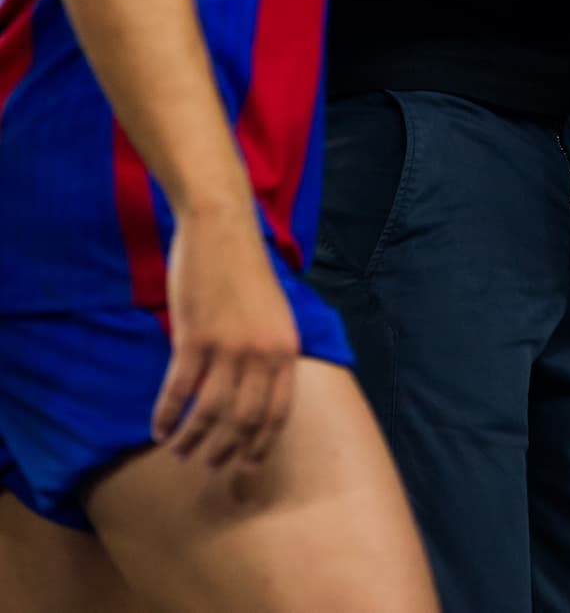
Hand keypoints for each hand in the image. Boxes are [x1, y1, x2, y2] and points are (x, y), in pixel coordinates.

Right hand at [151, 201, 299, 469]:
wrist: (222, 228)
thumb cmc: (244, 270)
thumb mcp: (273, 313)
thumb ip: (269, 353)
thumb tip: (256, 397)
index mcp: (286, 348)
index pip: (277, 414)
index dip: (260, 446)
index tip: (245, 467)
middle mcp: (262, 354)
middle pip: (243, 422)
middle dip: (223, 452)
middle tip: (206, 464)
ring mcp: (228, 347)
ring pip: (209, 415)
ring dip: (191, 440)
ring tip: (178, 450)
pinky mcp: (195, 339)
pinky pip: (178, 392)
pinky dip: (166, 416)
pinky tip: (157, 428)